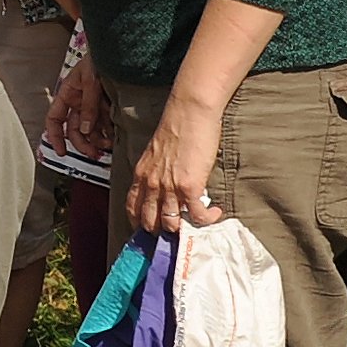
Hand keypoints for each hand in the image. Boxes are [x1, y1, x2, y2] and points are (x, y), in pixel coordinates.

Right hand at [46, 57, 110, 159]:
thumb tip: (85, 130)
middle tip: (93, 154)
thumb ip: (88, 105)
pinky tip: (115, 138)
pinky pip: (106, 123)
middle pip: (74, 130)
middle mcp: (78, 102)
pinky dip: (109, 133)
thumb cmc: (100, 57)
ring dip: (98, 140)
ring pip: (91, 129)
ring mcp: (93, 105)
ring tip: (108, 146)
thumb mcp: (91, 80)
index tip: (61, 151)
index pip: (54, 120)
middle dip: (83, 143)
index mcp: (67, 94)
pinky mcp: (107, 106)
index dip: (55, 136)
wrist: (119, 49)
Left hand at [125, 97, 227, 234]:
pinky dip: (206, 219)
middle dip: (160, 232)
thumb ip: (157, 171)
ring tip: (194, 224)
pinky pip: (196, 215)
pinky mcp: (189, 187)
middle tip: (175, 232)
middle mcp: (151, 184)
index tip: (149, 230)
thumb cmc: (177, 128)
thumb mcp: (156, 153)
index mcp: (141, 175)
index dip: (139, 223)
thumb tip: (166, 186)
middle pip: (149, 221)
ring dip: (183, 228)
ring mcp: (169, 187)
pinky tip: (214, 212)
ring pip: (170, 223)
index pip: (132, 208)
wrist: (189, 114)